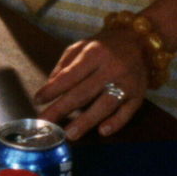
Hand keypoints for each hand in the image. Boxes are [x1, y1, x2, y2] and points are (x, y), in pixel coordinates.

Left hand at [33, 24, 148, 139]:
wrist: (139, 41)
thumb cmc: (103, 47)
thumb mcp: (81, 47)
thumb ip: (64, 66)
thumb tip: (49, 88)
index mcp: (95, 53)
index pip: (70, 75)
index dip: (53, 89)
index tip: (38, 101)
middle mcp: (112, 68)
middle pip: (84, 93)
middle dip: (62, 109)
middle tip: (46, 123)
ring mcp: (127, 83)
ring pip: (105, 105)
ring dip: (86, 121)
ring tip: (70, 134)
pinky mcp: (139, 95)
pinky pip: (127, 112)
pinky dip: (116, 123)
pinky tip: (102, 131)